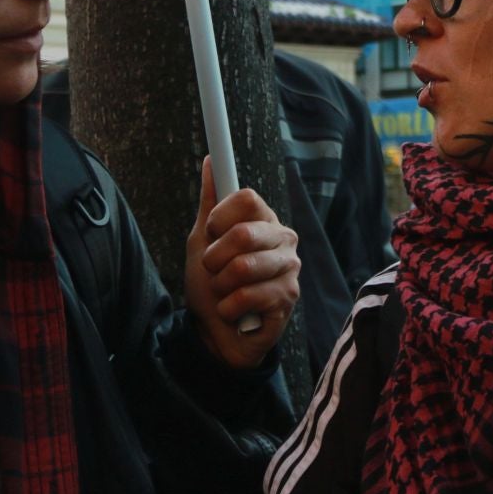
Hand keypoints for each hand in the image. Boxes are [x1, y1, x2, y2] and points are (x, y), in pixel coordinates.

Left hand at [184, 156, 299, 369]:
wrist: (215, 334)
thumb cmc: (211, 284)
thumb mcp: (202, 241)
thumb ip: (210, 203)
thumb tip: (209, 160)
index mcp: (264, 220)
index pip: (247, 197)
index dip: (220, 216)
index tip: (211, 232)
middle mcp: (284, 238)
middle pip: (242, 232)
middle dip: (214, 258)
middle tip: (214, 271)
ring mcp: (290, 268)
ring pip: (242, 267)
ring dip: (220, 286)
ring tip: (225, 293)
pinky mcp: (289, 297)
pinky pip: (245, 296)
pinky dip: (228, 308)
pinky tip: (235, 312)